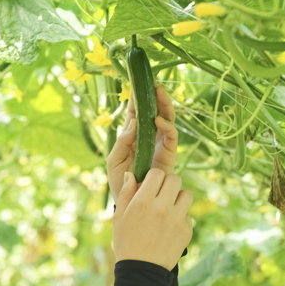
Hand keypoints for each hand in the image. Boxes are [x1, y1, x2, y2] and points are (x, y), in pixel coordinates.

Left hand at [106, 83, 176, 210]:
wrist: (132, 201)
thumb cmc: (121, 181)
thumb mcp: (114, 161)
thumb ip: (122, 142)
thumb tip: (133, 123)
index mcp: (134, 138)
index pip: (137, 115)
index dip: (137, 101)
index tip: (136, 84)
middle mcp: (149, 138)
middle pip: (155, 113)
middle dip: (155, 98)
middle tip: (153, 84)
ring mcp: (160, 145)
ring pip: (166, 120)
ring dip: (164, 105)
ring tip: (159, 92)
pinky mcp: (169, 154)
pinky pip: (171, 137)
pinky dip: (166, 126)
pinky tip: (157, 120)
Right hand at [111, 166, 192, 270]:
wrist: (141, 270)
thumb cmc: (126, 242)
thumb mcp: (119, 217)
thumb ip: (125, 193)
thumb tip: (130, 174)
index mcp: (142, 202)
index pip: (157, 173)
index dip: (154, 176)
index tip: (151, 184)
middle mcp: (161, 207)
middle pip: (175, 179)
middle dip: (168, 183)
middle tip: (162, 193)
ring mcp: (177, 218)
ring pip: (186, 194)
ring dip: (178, 197)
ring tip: (169, 208)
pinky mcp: (187, 230)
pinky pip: (188, 214)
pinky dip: (181, 216)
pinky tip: (170, 226)